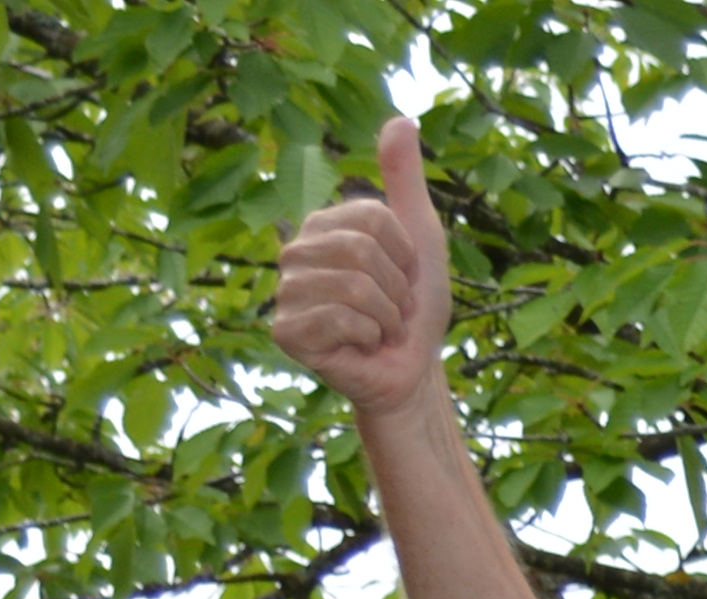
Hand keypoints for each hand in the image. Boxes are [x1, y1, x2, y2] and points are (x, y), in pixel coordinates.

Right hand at [270, 110, 453, 416]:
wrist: (409, 372)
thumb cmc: (414, 308)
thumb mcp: (421, 237)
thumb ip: (405, 180)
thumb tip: (400, 118)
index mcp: (322, 226)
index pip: (374, 218)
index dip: (405, 255)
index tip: (403, 278)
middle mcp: (295, 253)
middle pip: (362, 251)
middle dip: (397, 290)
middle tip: (392, 310)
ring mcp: (286, 293)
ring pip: (355, 287)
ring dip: (387, 318)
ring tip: (379, 329)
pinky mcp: (285, 332)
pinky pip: (342, 320)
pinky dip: (369, 339)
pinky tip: (362, 347)